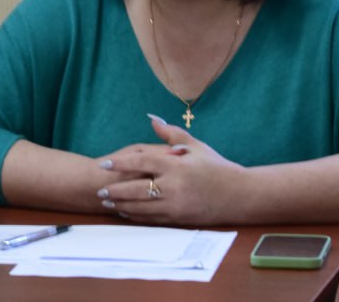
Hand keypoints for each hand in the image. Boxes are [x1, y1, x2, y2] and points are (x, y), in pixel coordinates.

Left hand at [94, 115, 247, 225]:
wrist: (240, 195)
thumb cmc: (217, 167)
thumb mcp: (196, 146)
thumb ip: (171, 134)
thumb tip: (152, 118)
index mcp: (176, 166)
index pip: (141, 162)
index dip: (120, 163)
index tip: (104, 164)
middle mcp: (173, 187)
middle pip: (135, 189)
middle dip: (115, 190)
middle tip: (99, 189)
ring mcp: (176, 205)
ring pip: (141, 207)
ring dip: (121, 205)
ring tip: (106, 202)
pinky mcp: (179, 219)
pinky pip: (151, 219)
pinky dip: (136, 216)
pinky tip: (125, 212)